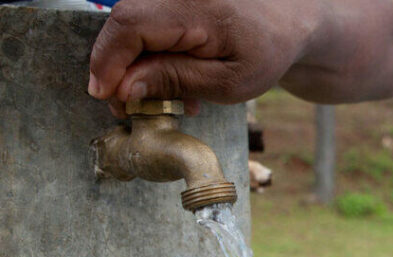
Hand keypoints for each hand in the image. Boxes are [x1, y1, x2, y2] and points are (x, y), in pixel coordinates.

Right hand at [88, 0, 322, 114]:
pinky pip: (148, 24)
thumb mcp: (227, 82)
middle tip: (127, 108)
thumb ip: (175, 80)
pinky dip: (150, 55)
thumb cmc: (266, 53)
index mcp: (199, 8)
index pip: (131, 25)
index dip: (108, 62)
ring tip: (162, 99)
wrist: (286, 23)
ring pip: (133, 26)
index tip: (104, 96)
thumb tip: (124, 88)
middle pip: (126, 24)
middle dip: (118, 69)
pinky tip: (172, 81)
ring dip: (136, 65)